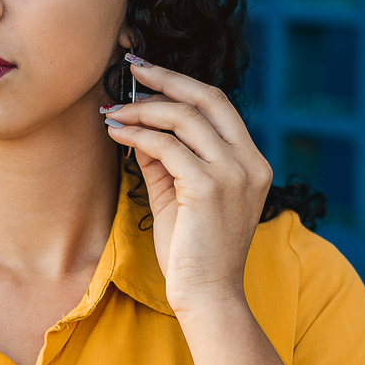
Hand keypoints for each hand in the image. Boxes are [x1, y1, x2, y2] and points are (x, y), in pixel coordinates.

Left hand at [102, 58, 272, 316]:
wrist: (208, 297)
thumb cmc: (193, 252)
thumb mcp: (180, 196)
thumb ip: (165, 159)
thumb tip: (138, 124)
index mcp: (251, 162)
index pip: (218, 105)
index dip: (182, 83)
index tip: (147, 72)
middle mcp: (249, 163)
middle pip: (208, 98)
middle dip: (166, 78)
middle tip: (129, 67)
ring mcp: (233, 174)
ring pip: (184, 119)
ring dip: (143, 109)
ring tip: (112, 112)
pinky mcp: (209, 189)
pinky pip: (167, 146)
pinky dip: (137, 135)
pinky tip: (116, 133)